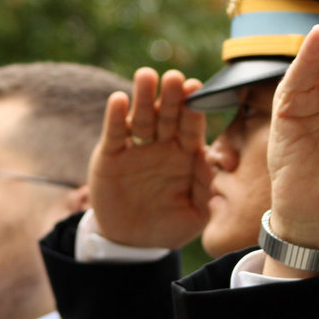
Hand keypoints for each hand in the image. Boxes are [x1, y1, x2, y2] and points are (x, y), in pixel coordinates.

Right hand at [89, 67, 210, 247]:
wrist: (132, 242)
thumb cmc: (169, 226)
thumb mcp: (194, 215)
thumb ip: (204, 189)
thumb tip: (207, 159)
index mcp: (185, 155)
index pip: (191, 127)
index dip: (193, 109)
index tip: (197, 89)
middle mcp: (161, 146)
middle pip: (167, 115)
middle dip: (171, 96)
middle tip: (175, 77)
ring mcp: (136, 148)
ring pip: (141, 117)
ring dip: (143, 97)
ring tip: (146, 76)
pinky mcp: (111, 155)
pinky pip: (115, 133)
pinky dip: (116, 116)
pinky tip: (119, 99)